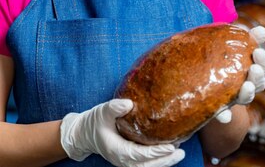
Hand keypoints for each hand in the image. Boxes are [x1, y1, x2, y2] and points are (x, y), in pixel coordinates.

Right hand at [60, 99, 184, 166]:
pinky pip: (146, 165)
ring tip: (179, 153)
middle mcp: (122, 160)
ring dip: (164, 162)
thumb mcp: (102, 112)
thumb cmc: (95, 122)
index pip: (139, 155)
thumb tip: (129, 104)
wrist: (85, 133)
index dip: (155, 152)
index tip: (170, 146)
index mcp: (117, 150)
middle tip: (180, 152)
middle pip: (147, 166)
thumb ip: (114, 107)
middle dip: (164, 160)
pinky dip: (158, 161)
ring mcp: (126, 163)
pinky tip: (169, 153)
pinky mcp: (129, 161)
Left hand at [215, 26, 264, 123]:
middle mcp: (247, 86)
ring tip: (246, 86)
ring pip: (246, 98)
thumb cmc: (222, 56)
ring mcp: (235, 98)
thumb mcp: (232, 44)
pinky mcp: (220, 108)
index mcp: (252, 71)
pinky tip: (225, 117)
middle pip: (259, 84)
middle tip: (254, 68)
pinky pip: (223, 114)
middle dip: (258, 76)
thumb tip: (262, 30)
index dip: (264, 61)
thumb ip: (247, 37)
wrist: (200, 76)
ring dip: (248, 93)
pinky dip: (225, 116)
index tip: (258, 51)